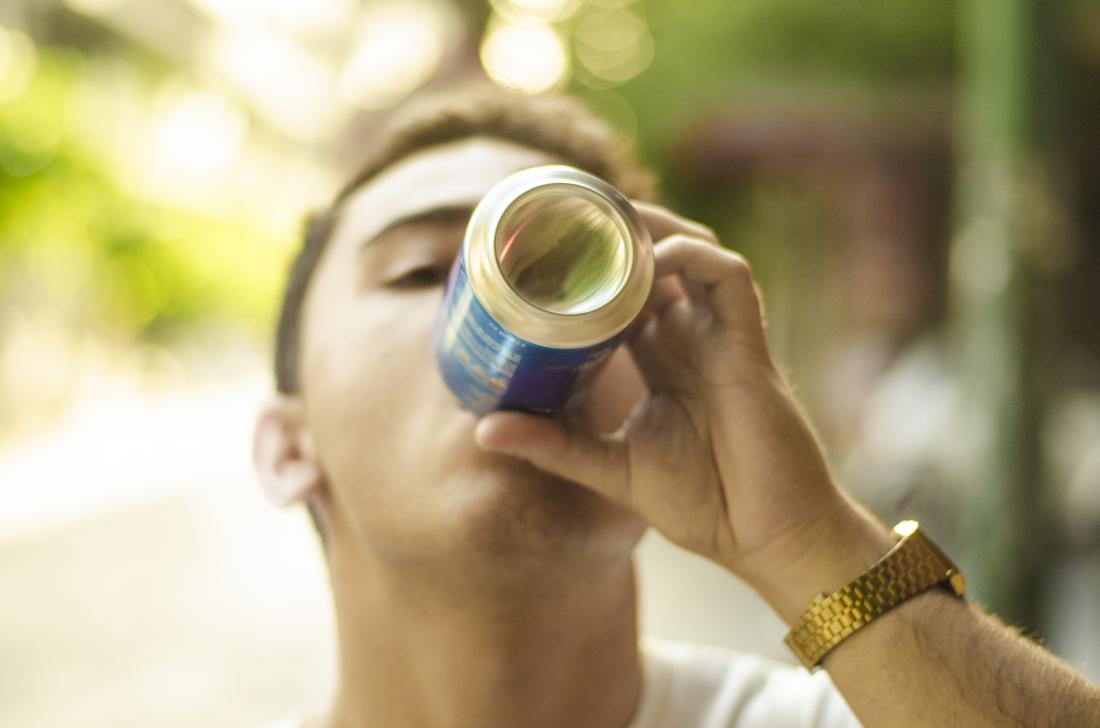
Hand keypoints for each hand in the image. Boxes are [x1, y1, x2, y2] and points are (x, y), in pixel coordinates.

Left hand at [473, 204, 849, 592]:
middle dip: (614, 231)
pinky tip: (652, 258)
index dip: (590, 265)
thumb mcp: (610, 468)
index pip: (624, 291)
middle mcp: (690, 336)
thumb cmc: (703, 504)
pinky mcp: (748, 346)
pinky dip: (692, 256)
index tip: (541, 248)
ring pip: (693, 249)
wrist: (767, 537)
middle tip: (561, 217)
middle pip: (655, 257)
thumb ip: (553, 446)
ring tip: (600, 221)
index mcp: (663, 357)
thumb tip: (483, 432)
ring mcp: (720, 336)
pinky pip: (728, 276)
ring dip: (651, 228)